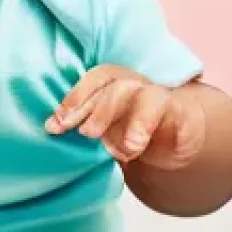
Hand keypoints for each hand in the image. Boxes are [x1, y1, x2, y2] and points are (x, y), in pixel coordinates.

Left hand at [45, 65, 205, 169]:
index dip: (73, 100)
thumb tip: (50, 128)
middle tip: (86, 134)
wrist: (174, 139)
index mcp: (111, 83)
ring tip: (122, 149)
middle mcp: (134, 85)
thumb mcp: (104, 129)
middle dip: (97, 110)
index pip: (92, 82)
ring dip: (133, 121)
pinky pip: (170, 114)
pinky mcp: (182, 114)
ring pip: (145, 96)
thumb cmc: (128, 128)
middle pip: (116, 86)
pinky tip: (139, 145)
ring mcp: (159, 97)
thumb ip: (83, 125)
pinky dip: (153, 129)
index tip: (55, 125)